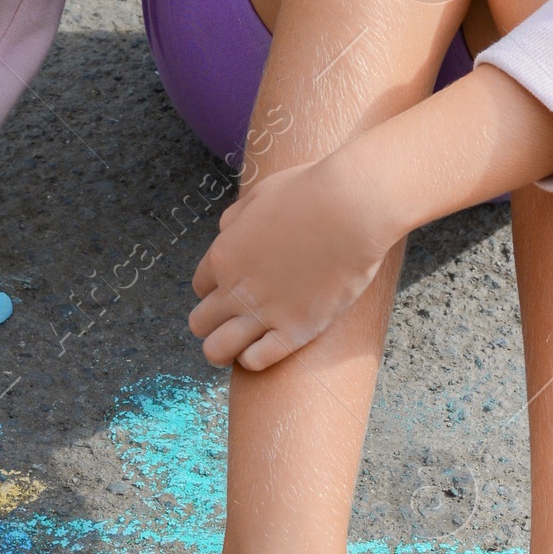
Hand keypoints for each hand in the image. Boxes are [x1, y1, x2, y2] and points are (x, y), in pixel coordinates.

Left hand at [188, 155, 392, 369]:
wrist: (352, 208)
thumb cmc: (311, 192)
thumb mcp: (260, 194)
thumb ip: (236, 218)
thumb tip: (226, 232)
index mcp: (224, 255)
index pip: (200, 287)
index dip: (216, 290)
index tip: (236, 289)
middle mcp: (235, 288)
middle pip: (200, 322)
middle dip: (212, 323)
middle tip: (234, 321)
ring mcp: (264, 312)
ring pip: (216, 350)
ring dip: (223, 351)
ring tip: (239, 347)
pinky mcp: (296, 330)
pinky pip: (256, 361)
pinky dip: (254, 359)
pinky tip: (268, 347)